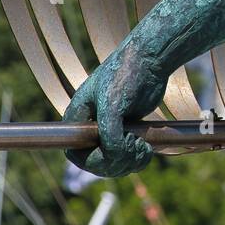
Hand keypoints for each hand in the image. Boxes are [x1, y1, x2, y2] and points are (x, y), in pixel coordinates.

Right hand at [63, 45, 168, 176]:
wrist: (150, 61)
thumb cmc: (125, 74)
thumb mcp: (112, 103)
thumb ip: (109, 131)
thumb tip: (113, 155)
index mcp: (78, 118)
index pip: (75, 153)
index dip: (93, 160)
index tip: (114, 153)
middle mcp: (90, 127)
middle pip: (96, 162)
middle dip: (116, 162)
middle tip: (136, 148)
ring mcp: (110, 130)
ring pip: (113, 162)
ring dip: (129, 162)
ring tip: (144, 149)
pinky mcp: (127, 130)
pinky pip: (128, 156)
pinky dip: (137, 157)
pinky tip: (147, 148)